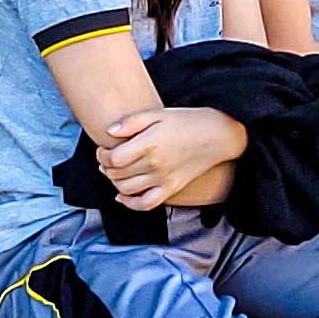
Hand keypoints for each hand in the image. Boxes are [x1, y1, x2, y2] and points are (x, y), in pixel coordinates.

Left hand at [96, 105, 250, 209]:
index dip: (103, 155)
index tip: (103, 148)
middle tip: (106, 158)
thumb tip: (109, 132)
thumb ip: (132, 122)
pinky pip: (146, 204)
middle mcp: (155, 165)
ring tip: (115, 172)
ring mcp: (163, 180)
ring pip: (127, 190)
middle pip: (118, 174)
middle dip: (106, 167)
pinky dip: (130, 204)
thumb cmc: (186, 121)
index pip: (114, 158)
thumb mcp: (158, 113)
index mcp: (150, 144)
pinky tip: (122, 196)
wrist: (216, 135)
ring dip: (114, 182)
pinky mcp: (171, 189)